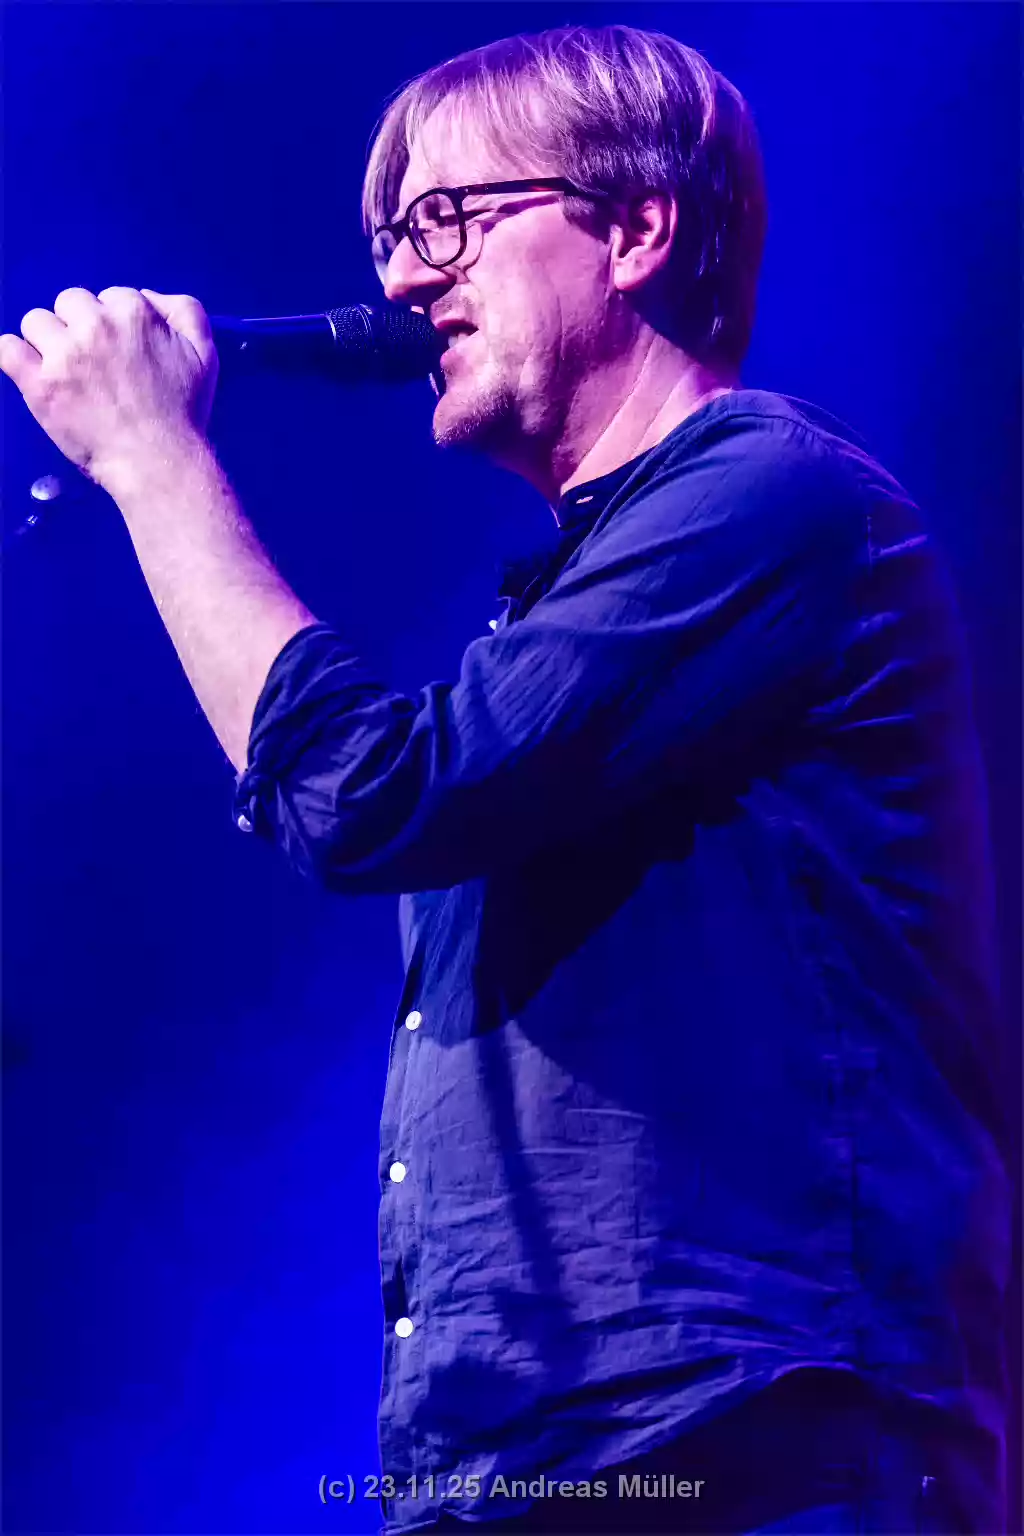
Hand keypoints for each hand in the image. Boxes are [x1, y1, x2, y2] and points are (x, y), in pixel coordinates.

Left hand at [0, 287, 218, 488]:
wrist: (158, 462)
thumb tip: (148, 296)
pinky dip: (13, 356)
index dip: (115, 325)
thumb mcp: (205, 353)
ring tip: (65, 373)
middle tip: (94, 365)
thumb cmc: (184, 412)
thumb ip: (185, 311)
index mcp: (133, 313)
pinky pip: (6, 348)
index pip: (110, 297)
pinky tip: (28, 370)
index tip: (121, 354)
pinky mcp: (38, 384)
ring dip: (48, 342)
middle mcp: (95, 326)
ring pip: (36, 322)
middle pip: (69, 303)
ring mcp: (63, 355)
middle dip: (80, 327)